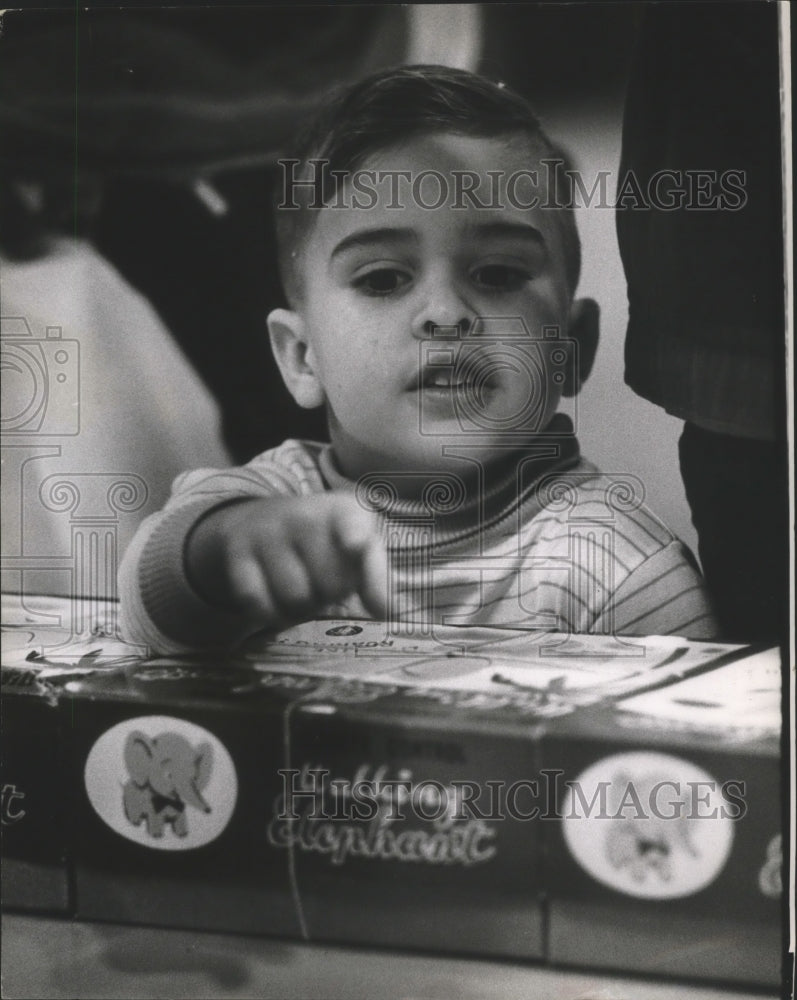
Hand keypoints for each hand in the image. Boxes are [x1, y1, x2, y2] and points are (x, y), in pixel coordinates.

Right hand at [186, 493, 387, 630]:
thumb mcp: (359, 545)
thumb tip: (386, 613)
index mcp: (344, 509)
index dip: (355, 535)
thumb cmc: (326, 540)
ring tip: (304, 589)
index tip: (355, 544)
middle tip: (325, 582)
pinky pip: (258, 602)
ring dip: (303, 608)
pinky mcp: (238, 552)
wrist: (262, 520)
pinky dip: (271, 614)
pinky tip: (277, 599)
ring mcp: (267, 531)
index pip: (352, 522)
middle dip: (332, 595)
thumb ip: (377, 577)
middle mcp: (304, 513)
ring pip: (295, 598)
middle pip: (330, 583)